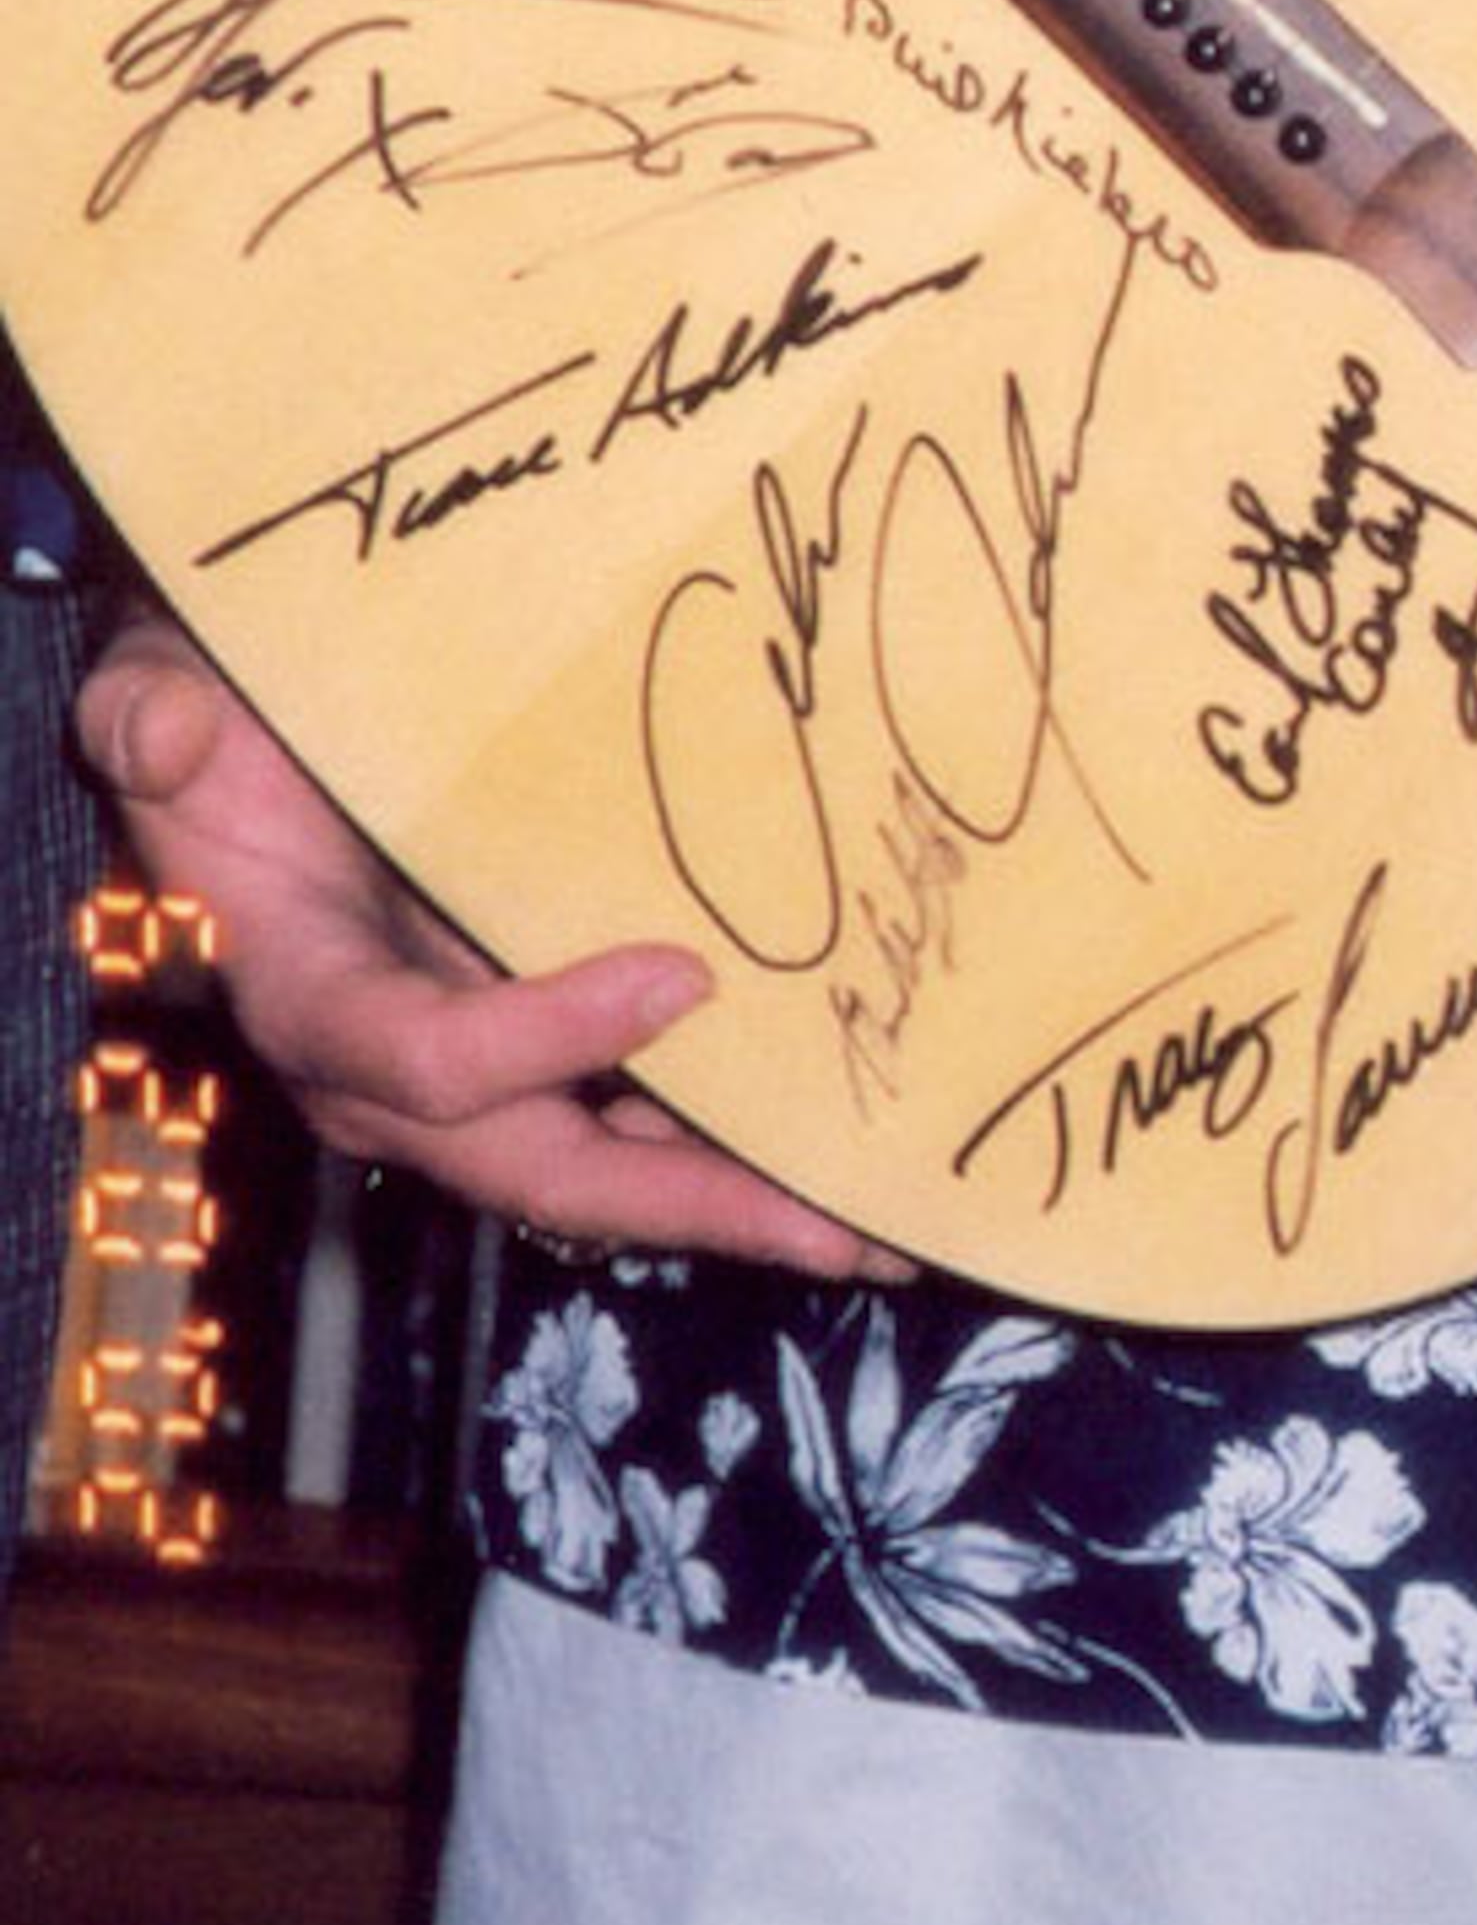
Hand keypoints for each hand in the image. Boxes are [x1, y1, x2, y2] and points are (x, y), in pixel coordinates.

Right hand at [78, 613, 893, 1277]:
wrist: (246, 733)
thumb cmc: (214, 714)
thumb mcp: (162, 697)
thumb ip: (153, 720)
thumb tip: (164, 735)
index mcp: (306, 994)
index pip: (418, 1058)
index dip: (542, 1034)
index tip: (681, 972)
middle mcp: (393, 1063)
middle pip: (545, 1164)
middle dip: (691, 1203)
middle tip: (839, 1227)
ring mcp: (473, 1053)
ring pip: (607, 1158)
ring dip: (737, 1194)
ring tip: (874, 1219)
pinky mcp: (530, 1022)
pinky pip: (630, 1099)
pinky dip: (723, 1127)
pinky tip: (831, 1139)